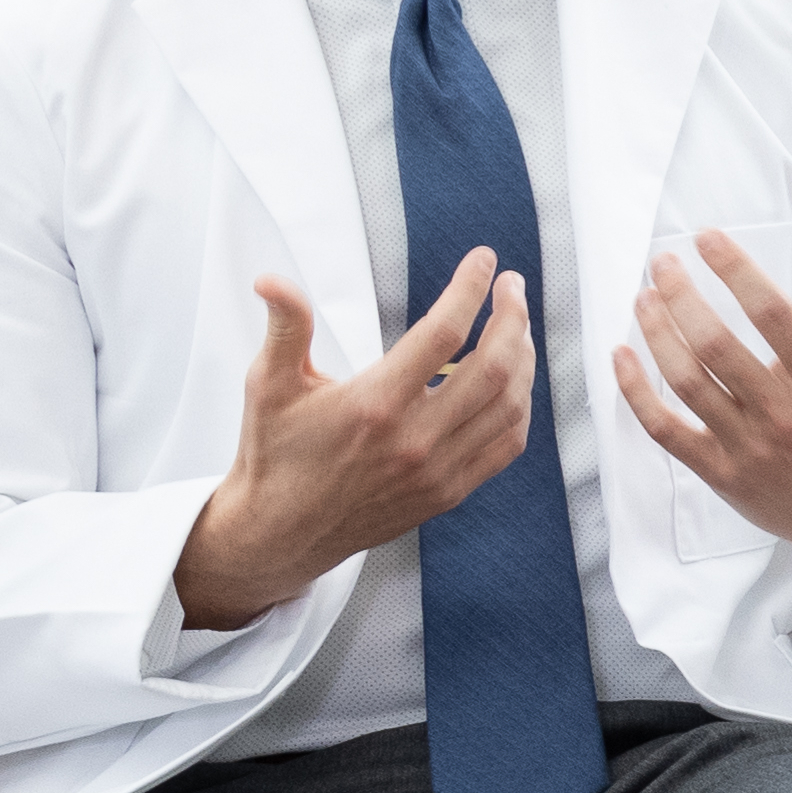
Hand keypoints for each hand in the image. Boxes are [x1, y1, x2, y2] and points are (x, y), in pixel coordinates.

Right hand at [178, 254, 534, 630]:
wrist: (279, 531)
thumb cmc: (274, 453)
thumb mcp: (269, 385)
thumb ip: (286, 329)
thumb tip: (271, 280)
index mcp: (373, 404)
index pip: (442, 333)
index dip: (470, 289)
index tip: (484, 261)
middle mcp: (413, 439)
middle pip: (493, 366)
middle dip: (512, 317)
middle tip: (511, 288)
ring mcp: (436, 470)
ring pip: (508, 405)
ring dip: (522, 358)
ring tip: (515, 327)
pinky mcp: (448, 492)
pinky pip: (506, 444)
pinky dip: (518, 405)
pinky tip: (511, 380)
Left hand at [608, 230, 791, 582]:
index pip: (771, 313)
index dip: (735, 270)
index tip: (707, 237)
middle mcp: (784, 414)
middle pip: (716, 344)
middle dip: (682, 294)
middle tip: (663, 261)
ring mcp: (747, 446)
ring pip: (686, 381)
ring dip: (657, 333)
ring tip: (644, 297)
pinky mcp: (719, 473)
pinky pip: (665, 429)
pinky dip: (636, 392)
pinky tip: (623, 355)